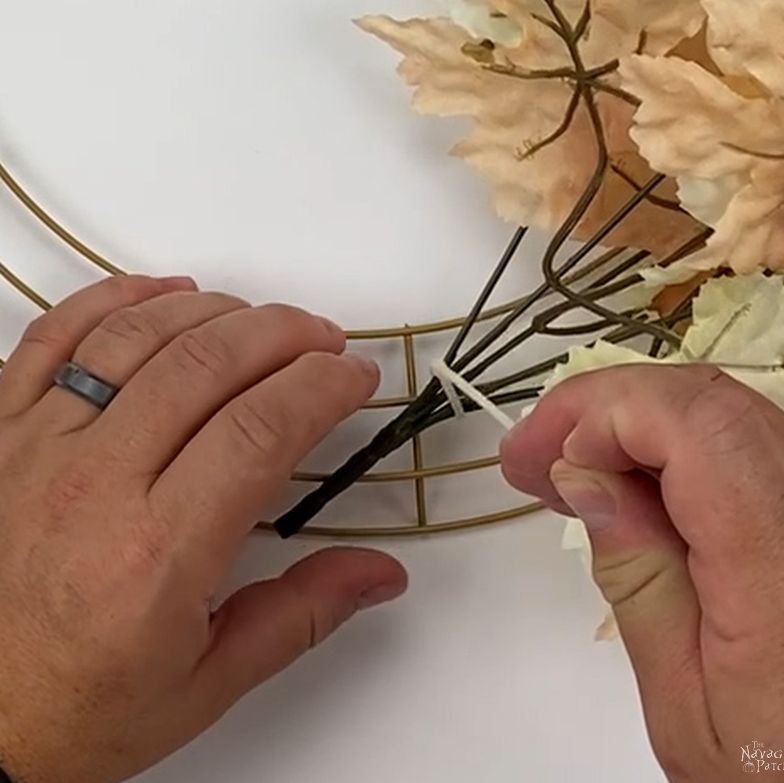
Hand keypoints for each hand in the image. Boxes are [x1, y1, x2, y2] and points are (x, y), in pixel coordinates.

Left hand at [0, 275, 406, 782]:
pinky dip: (116, 299)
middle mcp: (94, 486)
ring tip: (262, 319)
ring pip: (140, 336)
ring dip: (217, 312)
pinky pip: (57, 336)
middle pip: (208, 364)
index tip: (352, 377)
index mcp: (158, 553)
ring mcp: (36, 450)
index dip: (321, 386)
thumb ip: (302, 615)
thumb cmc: (72, 708)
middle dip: (284, 335)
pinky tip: (164, 294)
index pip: (260, 429)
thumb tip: (378, 574)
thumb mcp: (207, 681)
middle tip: (322, 340)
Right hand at [501, 365, 783, 781]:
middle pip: (705, 399)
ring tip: (562, 468)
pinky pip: (735, 442)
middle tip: (530, 450)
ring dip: (628, 424)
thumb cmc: (777, 769)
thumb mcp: (686, 703)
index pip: (697, 426)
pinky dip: (665, 446)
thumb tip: (580, 476)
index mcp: (783, 566)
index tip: (545, 461)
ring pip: (718, 410)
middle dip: (601, 408)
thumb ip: (637, 579)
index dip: (608, 416)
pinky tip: (621, 481)